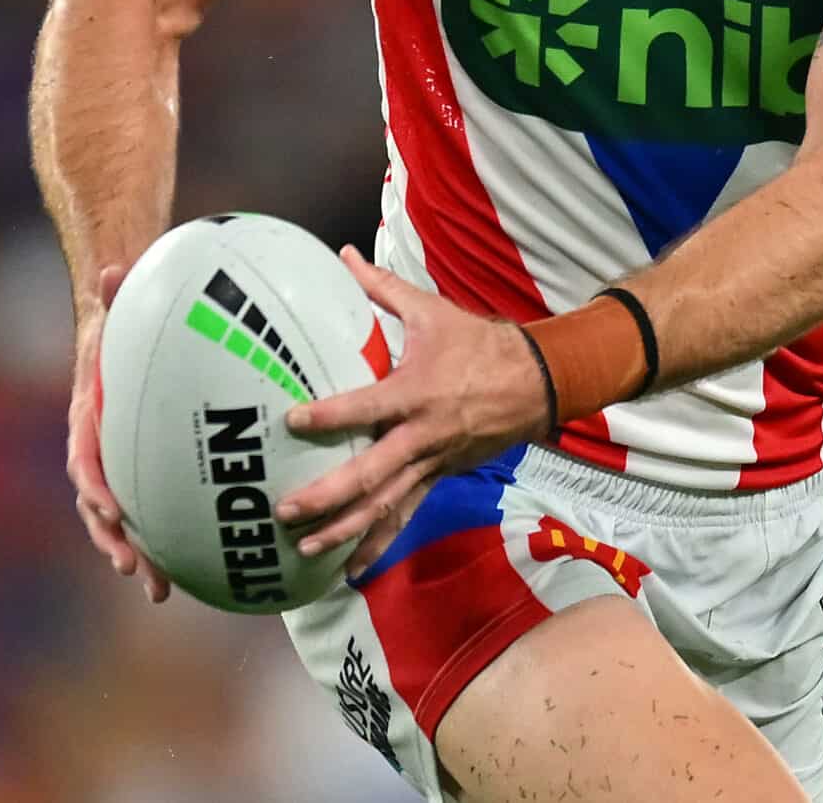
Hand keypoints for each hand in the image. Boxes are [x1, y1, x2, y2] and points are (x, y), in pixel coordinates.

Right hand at [68, 260, 172, 604]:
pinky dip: (167, 539)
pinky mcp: (144, 471)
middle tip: (133, 570)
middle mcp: (99, 449)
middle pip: (99, 506)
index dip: (94, 485)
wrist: (117, 333)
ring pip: (123, 521)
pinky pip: (153, 510)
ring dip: (137, 555)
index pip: (84, 457)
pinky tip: (197, 568)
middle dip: (113, 541)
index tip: (108, 507)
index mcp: (90, 417)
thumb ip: (118, 292)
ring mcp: (120, 464)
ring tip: (159, 590)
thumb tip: (114, 267)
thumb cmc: (122, 319)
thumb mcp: (121, 304)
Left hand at [275, 248, 551, 572]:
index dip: (331, 415)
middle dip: (328, 496)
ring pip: (386, 505)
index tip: (292, 421)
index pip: (366, 407)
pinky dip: (379, 542)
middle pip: (372, 474)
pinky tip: (350, 568)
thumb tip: (344, 254)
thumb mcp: (433, 311)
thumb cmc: (479, 344)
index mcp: (416, 392)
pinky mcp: (440, 477)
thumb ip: (383, 288)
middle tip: (286, 510)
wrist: (537, 382)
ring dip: (346, 530)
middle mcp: (421, 435)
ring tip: (306, 549)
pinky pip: (406, 514)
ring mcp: (432, 462)